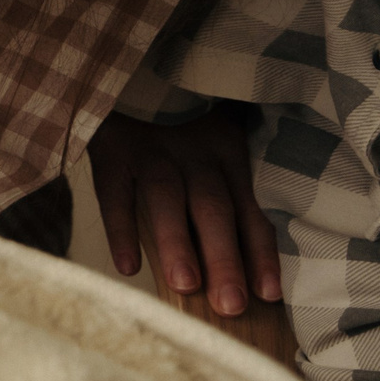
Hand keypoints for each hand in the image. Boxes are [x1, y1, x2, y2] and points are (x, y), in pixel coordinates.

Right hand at [89, 104, 281, 316]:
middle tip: (231, 305)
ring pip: (167, 199)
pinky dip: (120, 229)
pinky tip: (128, 266)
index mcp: (227, 152)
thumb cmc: (177, 122)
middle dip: (224, 257)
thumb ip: (227, 182)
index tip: (268, 294)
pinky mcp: (111, 150)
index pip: (250, 208)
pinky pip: (114, 193)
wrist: (124, 75)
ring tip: (185, 286)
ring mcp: (150, 150)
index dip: (260, 251)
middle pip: (213, 207)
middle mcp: (193, 151)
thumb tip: (248, 259)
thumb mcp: (213, 139)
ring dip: (177, 242)